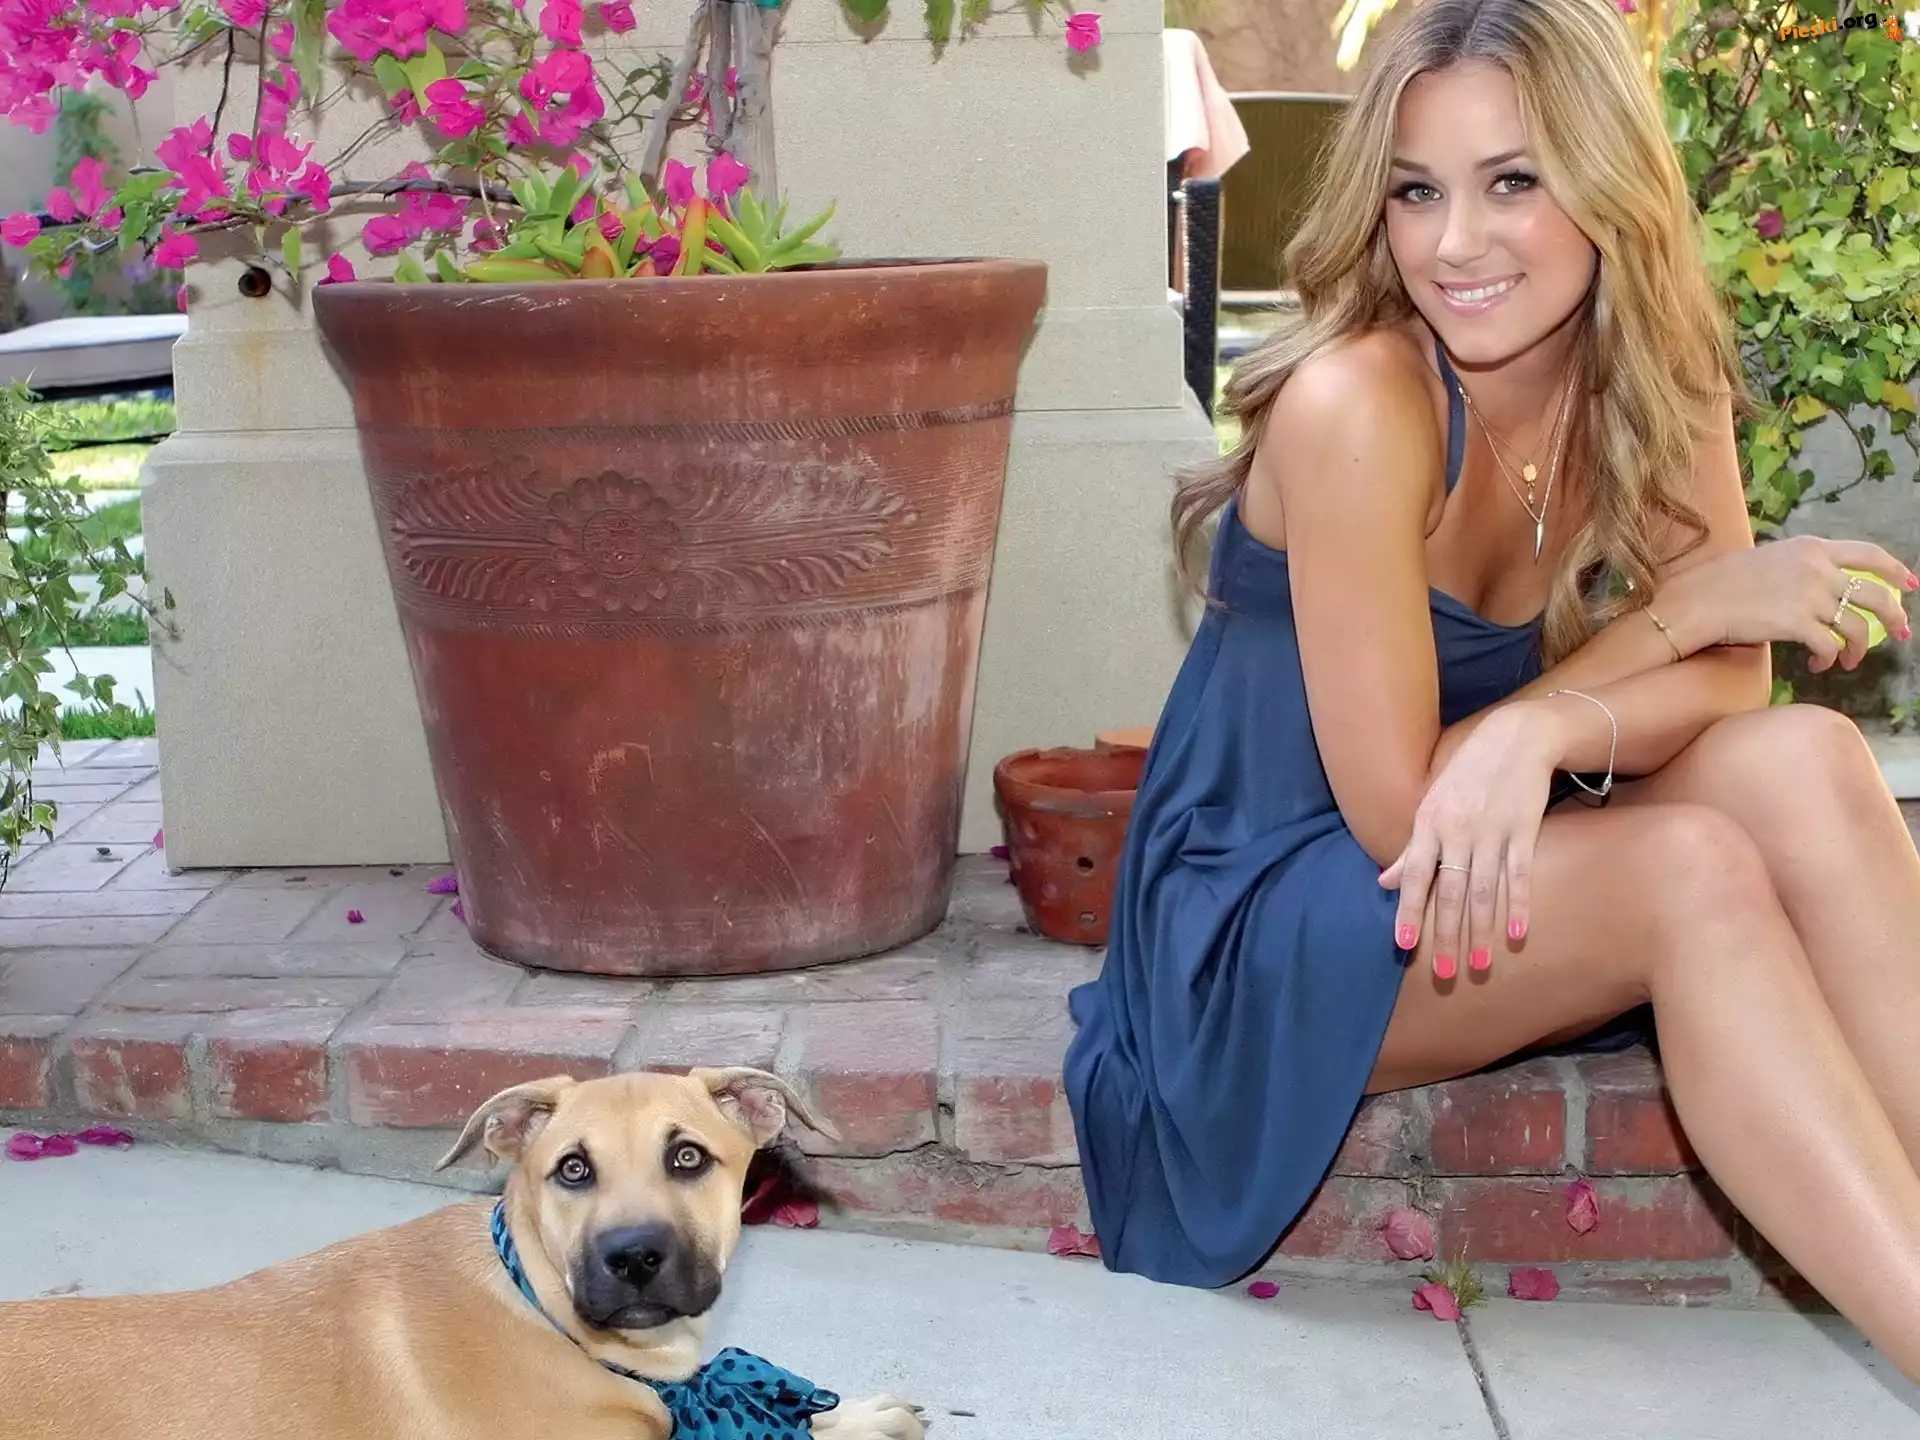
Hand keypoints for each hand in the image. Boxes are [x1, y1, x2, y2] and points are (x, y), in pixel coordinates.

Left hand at [1378, 703, 1559, 978]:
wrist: (1515, 738)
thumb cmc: (1467, 776)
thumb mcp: (1432, 806)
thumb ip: (1411, 849)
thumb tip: (1385, 883)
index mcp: (1430, 824)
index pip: (1416, 874)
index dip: (1410, 909)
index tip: (1404, 943)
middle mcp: (1458, 830)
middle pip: (1450, 890)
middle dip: (1446, 934)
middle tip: (1443, 972)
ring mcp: (1492, 831)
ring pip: (1484, 889)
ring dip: (1481, 930)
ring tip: (1480, 966)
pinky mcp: (1524, 829)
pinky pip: (1519, 874)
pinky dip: (1519, 904)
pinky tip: (1517, 934)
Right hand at [1660, 535, 1915, 673]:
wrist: (1695, 601)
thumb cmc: (1719, 584)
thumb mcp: (1767, 560)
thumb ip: (1799, 568)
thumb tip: (1819, 588)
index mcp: (1811, 548)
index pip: (1868, 554)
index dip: (1895, 570)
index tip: (1909, 585)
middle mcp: (1817, 568)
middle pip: (1875, 594)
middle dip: (1894, 618)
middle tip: (1900, 634)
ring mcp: (1809, 595)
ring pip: (1857, 626)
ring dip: (1859, 648)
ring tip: (1850, 661)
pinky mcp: (1797, 622)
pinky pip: (1830, 644)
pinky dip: (1830, 658)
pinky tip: (1818, 664)